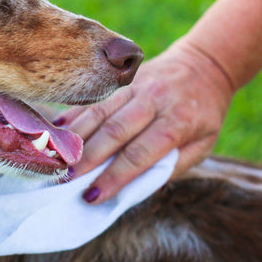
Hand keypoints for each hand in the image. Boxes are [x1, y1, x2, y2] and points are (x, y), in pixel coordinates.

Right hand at [58, 39, 234, 202]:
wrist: (205, 65)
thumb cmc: (204, 114)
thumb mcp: (203, 145)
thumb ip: (171, 167)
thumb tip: (134, 189)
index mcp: (178, 120)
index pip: (141, 153)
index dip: (115, 176)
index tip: (93, 196)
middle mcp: (155, 100)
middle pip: (115, 131)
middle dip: (88, 159)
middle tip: (65, 181)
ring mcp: (135, 86)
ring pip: (99, 112)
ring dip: (76, 139)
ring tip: (57, 160)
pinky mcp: (122, 80)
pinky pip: (94, 99)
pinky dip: (74, 116)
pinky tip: (56, 132)